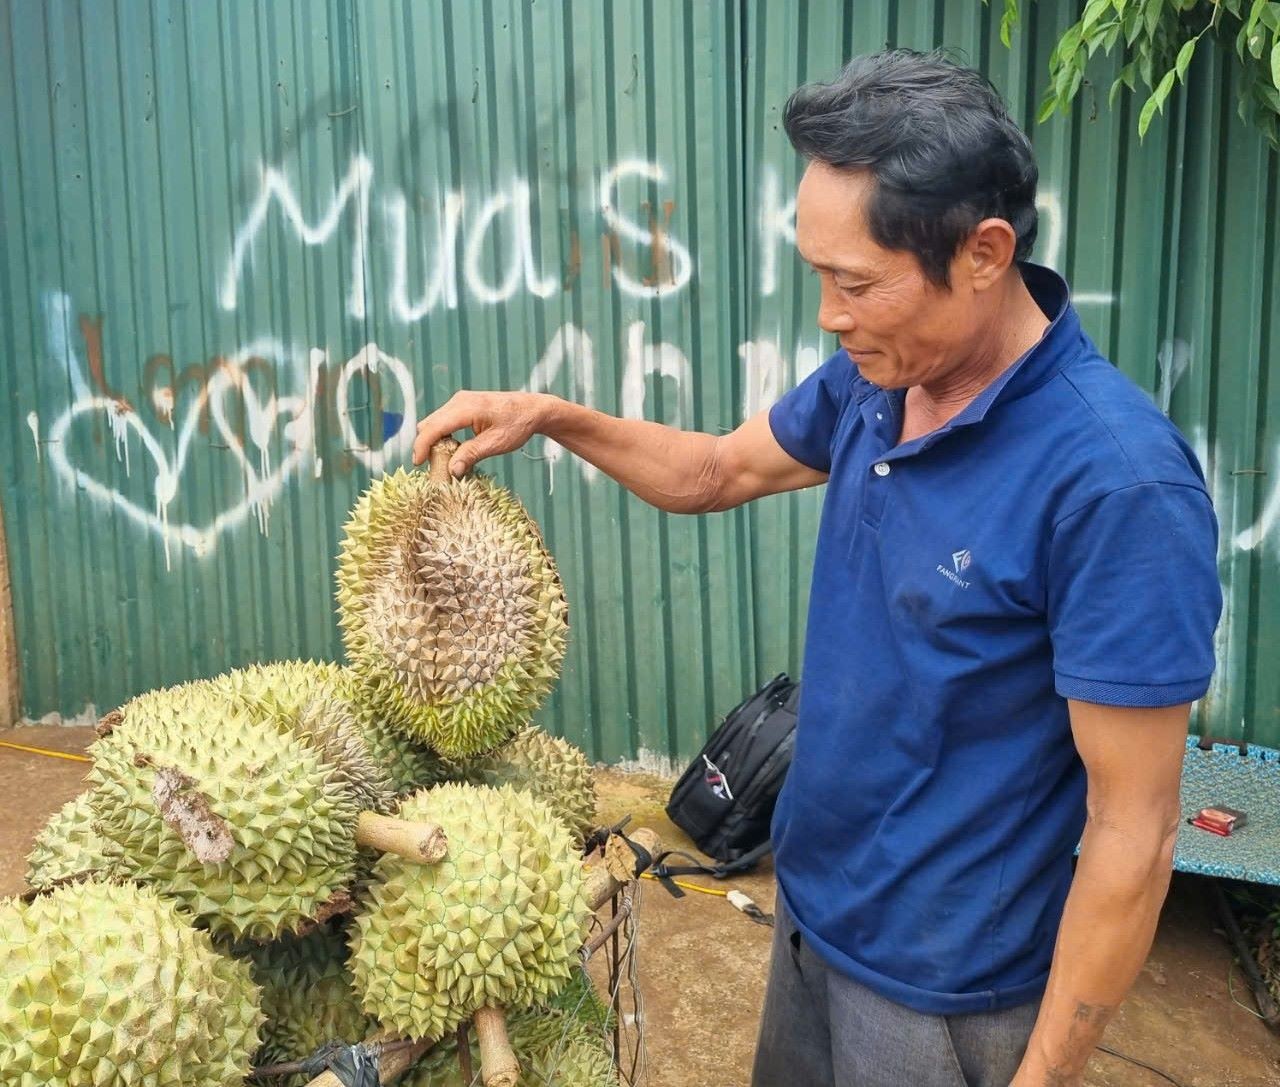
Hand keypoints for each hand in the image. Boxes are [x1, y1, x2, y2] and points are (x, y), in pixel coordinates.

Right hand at [412, 390, 553, 475]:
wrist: (533, 409)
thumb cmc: (518, 425)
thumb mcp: (496, 444)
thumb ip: (471, 455)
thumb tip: (452, 471)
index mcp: (466, 408)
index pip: (434, 427)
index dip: (422, 446)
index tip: (417, 463)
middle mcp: (459, 400)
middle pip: (429, 424)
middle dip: (426, 445)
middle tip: (433, 468)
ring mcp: (460, 401)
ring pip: (434, 422)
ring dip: (434, 441)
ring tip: (444, 461)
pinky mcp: (462, 404)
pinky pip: (443, 420)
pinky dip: (442, 434)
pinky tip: (452, 449)